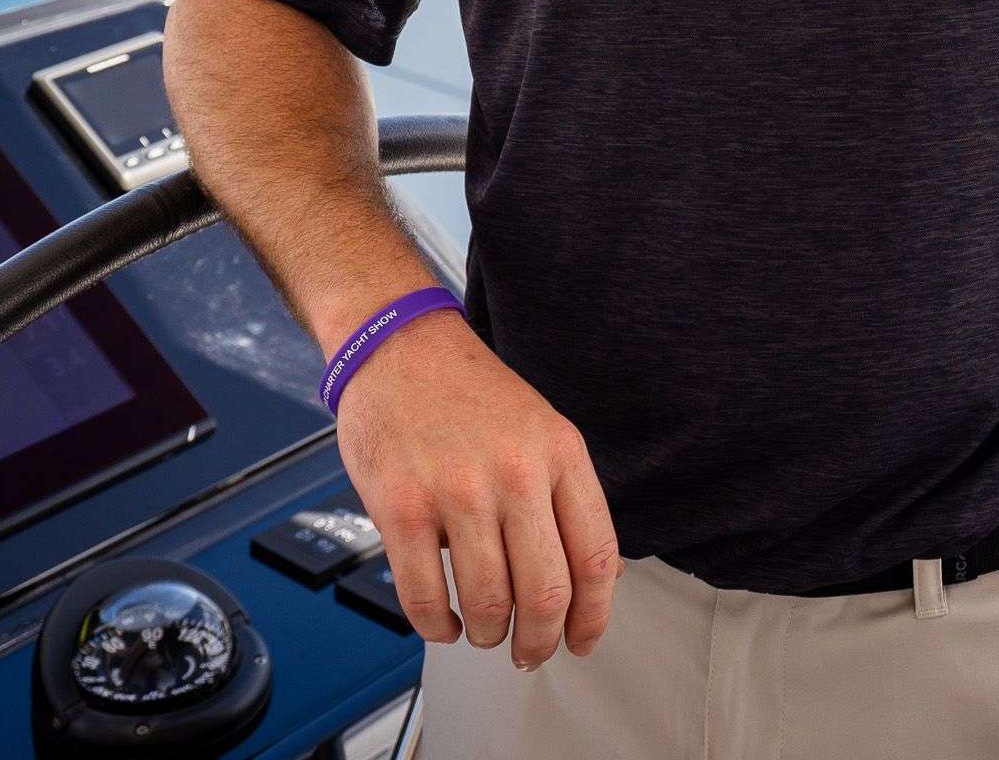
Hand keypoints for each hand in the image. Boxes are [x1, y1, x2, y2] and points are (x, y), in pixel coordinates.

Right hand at [333, 309, 625, 667]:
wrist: (400, 346)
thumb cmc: (471, 392)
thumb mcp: (542, 428)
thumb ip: (567, 497)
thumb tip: (599, 575)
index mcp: (560, 452)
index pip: (595, 556)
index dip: (594, 615)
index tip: (583, 640)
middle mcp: (515, 472)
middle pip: (546, 593)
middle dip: (541, 642)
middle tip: (530, 652)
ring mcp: (457, 491)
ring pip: (488, 604)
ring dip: (488, 635)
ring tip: (484, 631)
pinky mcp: (402, 507)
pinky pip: (425, 598)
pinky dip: (437, 628)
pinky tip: (443, 622)